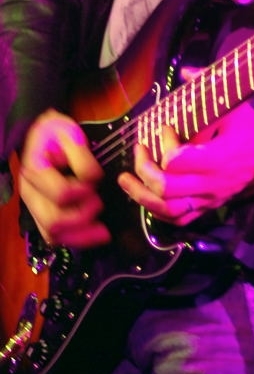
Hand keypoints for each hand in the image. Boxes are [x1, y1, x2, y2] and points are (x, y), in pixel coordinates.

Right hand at [19, 109, 108, 247]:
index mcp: (35, 170)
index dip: (82, 193)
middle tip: (99, 204)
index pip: (61, 194)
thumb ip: (82, 156)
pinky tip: (93, 235)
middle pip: (54, 221)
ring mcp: (33, 206)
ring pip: (53, 235)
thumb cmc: (55, 133)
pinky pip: (54, 236)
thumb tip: (93, 179)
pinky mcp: (40, 213)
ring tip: (103, 231)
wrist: (40, 136)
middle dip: (83, 218)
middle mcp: (30, 192)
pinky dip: (75, 240)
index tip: (95, 183)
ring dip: (81, 237)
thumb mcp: (70, 133)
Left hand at [117, 101, 253, 225]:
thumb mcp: (238, 106)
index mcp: (218, 158)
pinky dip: (157, 210)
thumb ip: (211, 89)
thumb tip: (185, 72)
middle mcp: (210, 183)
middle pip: (166, 188)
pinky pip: (177, 219)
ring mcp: (208, 199)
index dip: (164, 145)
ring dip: (141, 195)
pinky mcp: (207, 207)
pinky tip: (145, 196)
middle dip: (144, 169)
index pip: (177, 161)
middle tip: (140, 149)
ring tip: (126, 179)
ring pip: (167, 209)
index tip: (166, 128)